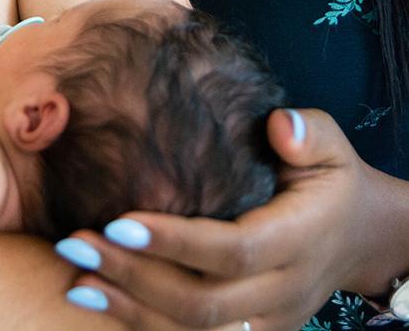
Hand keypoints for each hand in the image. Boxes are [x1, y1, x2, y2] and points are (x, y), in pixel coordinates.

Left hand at [59, 109, 392, 330]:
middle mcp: (281, 289)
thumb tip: (278, 125)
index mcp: (299, 239)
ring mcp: (266, 319)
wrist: (360, 237)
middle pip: (203, 303)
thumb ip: (308, 132)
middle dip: (134, 277)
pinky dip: (143, 323)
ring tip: (75, 278)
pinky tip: (98, 298)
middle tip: (76, 245)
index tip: (118, 221)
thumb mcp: (330, 145)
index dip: (175, 242)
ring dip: (129, 308)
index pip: (233, 251)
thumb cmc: (331, 177)